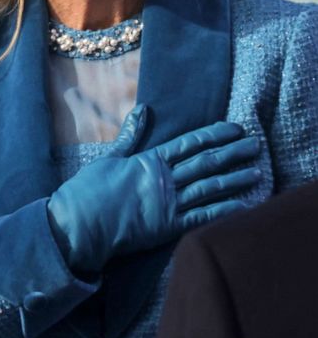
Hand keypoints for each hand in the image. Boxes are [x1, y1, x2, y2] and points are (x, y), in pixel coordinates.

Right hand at [48, 106, 260, 272]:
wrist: (80, 224)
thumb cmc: (89, 190)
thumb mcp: (110, 157)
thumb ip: (130, 135)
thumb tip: (142, 110)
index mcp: (150, 160)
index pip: (189, 143)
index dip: (214, 135)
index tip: (234, 129)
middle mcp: (165, 179)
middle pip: (206, 163)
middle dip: (233, 153)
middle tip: (255, 145)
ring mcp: (168, 204)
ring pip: (210, 188)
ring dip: (235, 179)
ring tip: (256, 172)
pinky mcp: (168, 228)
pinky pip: (203, 217)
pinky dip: (224, 211)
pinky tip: (242, 205)